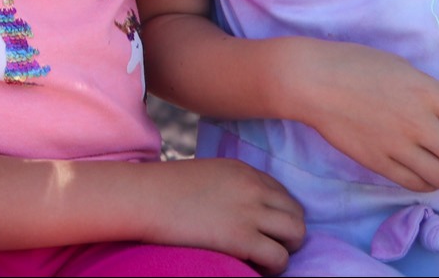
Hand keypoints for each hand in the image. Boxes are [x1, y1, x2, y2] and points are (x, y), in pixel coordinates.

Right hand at [142, 158, 305, 274]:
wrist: (142, 196)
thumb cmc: (162, 189)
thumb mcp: (204, 175)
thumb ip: (228, 187)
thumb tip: (237, 210)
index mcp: (243, 170)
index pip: (282, 193)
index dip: (276, 216)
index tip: (261, 229)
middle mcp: (253, 187)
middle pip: (296, 213)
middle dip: (287, 233)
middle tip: (266, 246)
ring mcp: (249, 211)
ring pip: (296, 234)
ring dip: (285, 249)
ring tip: (262, 258)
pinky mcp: (241, 237)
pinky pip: (279, 257)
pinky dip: (272, 267)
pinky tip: (252, 267)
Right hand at [288, 39, 438, 191]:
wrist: (312, 81)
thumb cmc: (355, 64)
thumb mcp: (400, 67)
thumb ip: (427, 91)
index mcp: (425, 92)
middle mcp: (417, 122)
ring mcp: (397, 146)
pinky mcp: (378, 162)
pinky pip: (414, 183)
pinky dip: (429, 184)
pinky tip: (432, 179)